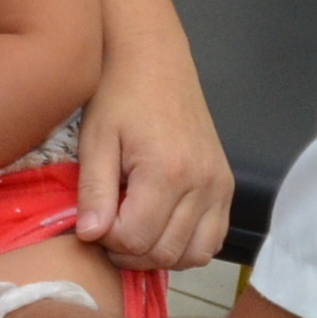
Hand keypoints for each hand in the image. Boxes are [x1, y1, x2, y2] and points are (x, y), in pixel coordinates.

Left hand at [74, 37, 232, 271]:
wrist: (156, 62)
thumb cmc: (120, 95)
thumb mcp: (96, 139)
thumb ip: (94, 191)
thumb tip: (90, 236)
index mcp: (167, 171)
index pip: (136, 239)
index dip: (107, 240)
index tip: (93, 221)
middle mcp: (202, 183)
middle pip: (166, 253)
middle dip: (130, 252)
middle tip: (108, 229)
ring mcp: (220, 186)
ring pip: (194, 254)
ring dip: (159, 255)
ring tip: (133, 230)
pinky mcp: (226, 185)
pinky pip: (213, 238)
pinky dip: (187, 246)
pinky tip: (161, 228)